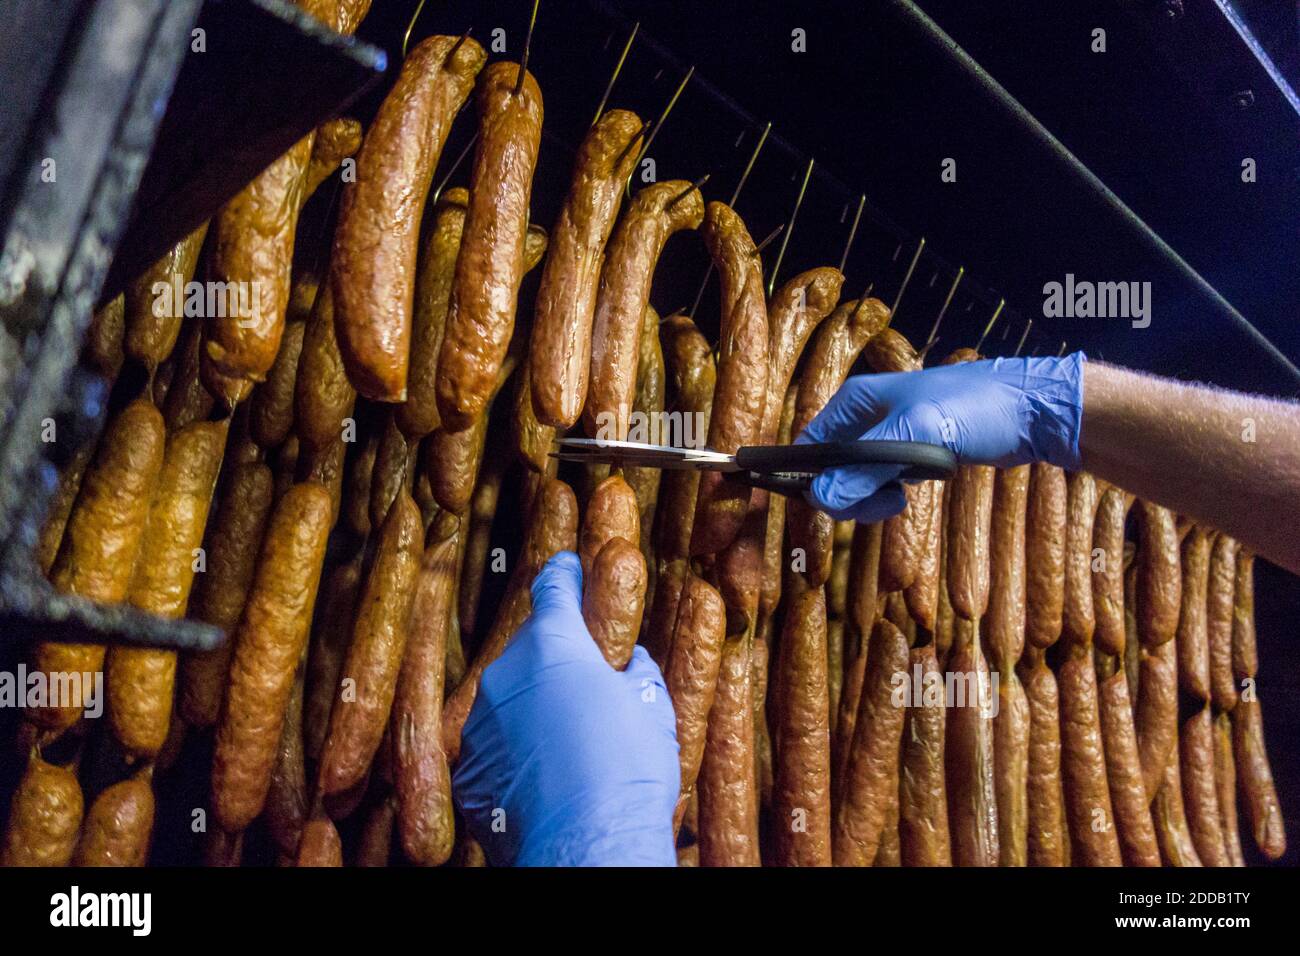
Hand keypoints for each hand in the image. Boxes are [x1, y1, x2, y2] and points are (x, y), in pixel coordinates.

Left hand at [452, 551, 679, 866]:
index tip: (567, 566)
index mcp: (554, 644)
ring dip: (532, 710)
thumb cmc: (628, 768)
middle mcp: (506, 674)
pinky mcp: (468, 772)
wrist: (589, 842)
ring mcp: (480, 725)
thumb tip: (633, 666)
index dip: (564, 573)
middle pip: (530, 650)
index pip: (554, 588)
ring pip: (507, 701)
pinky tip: (546, 777)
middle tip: (587, 682)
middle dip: (555, 660)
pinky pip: (493, 750)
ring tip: (570, 744)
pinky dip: (514, 756)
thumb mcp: (652, 705)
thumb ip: (637, 673)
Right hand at [799, 353, 1085, 522]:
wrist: (1029, 412)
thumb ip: (867, 468)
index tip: (826, 505)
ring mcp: (887, 436)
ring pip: (855, 480)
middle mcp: (865, 416)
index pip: (810, 444)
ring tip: (899, 499)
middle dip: (846, 493)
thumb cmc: (973, 407)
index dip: (809, 477)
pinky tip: (908, 494)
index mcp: (856, 401)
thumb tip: (821, 498)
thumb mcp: (916, 435)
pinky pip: (880, 482)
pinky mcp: (908, 453)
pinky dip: (887, 494)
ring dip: (868, 498)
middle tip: (880, 503)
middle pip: (830, 468)